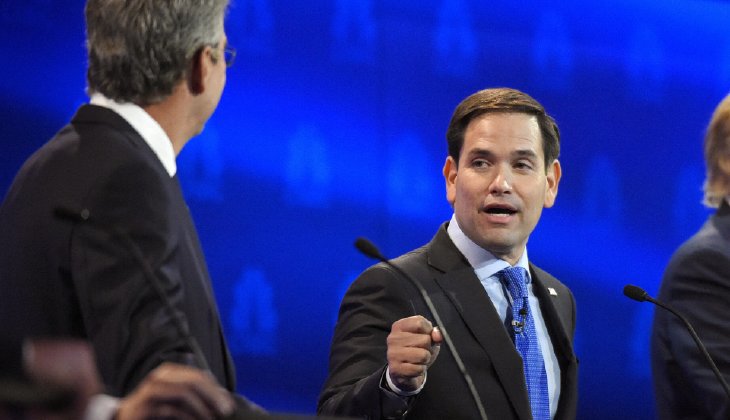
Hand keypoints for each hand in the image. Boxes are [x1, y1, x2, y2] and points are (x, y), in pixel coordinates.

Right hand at [116, 363, 234, 419]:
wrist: (122, 419)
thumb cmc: (152, 411)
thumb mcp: (175, 400)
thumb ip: (193, 395)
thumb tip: (222, 398)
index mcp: (169, 372)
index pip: (198, 376)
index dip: (216, 390)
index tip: (228, 404)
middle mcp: (159, 377)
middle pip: (193, 382)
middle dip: (213, 397)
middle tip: (225, 411)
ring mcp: (150, 390)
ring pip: (184, 393)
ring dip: (202, 408)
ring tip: (211, 418)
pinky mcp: (144, 406)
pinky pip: (170, 409)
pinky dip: (187, 416)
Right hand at [386, 315, 442, 391]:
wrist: (404, 371)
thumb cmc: (416, 350)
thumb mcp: (427, 338)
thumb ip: (434, 333)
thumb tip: (438, 336)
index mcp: (399, 326)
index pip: (420, 323)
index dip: (429, 331)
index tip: (425, 336)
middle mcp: (393, 338)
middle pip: (425, 339)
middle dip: (428, 348)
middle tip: (421, 351)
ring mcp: (393, 353)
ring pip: (423, 355)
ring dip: (425, 359)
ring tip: (418, 359)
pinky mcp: (395, 369)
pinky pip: (419, 369)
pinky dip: (420, 370)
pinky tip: (413, 368)